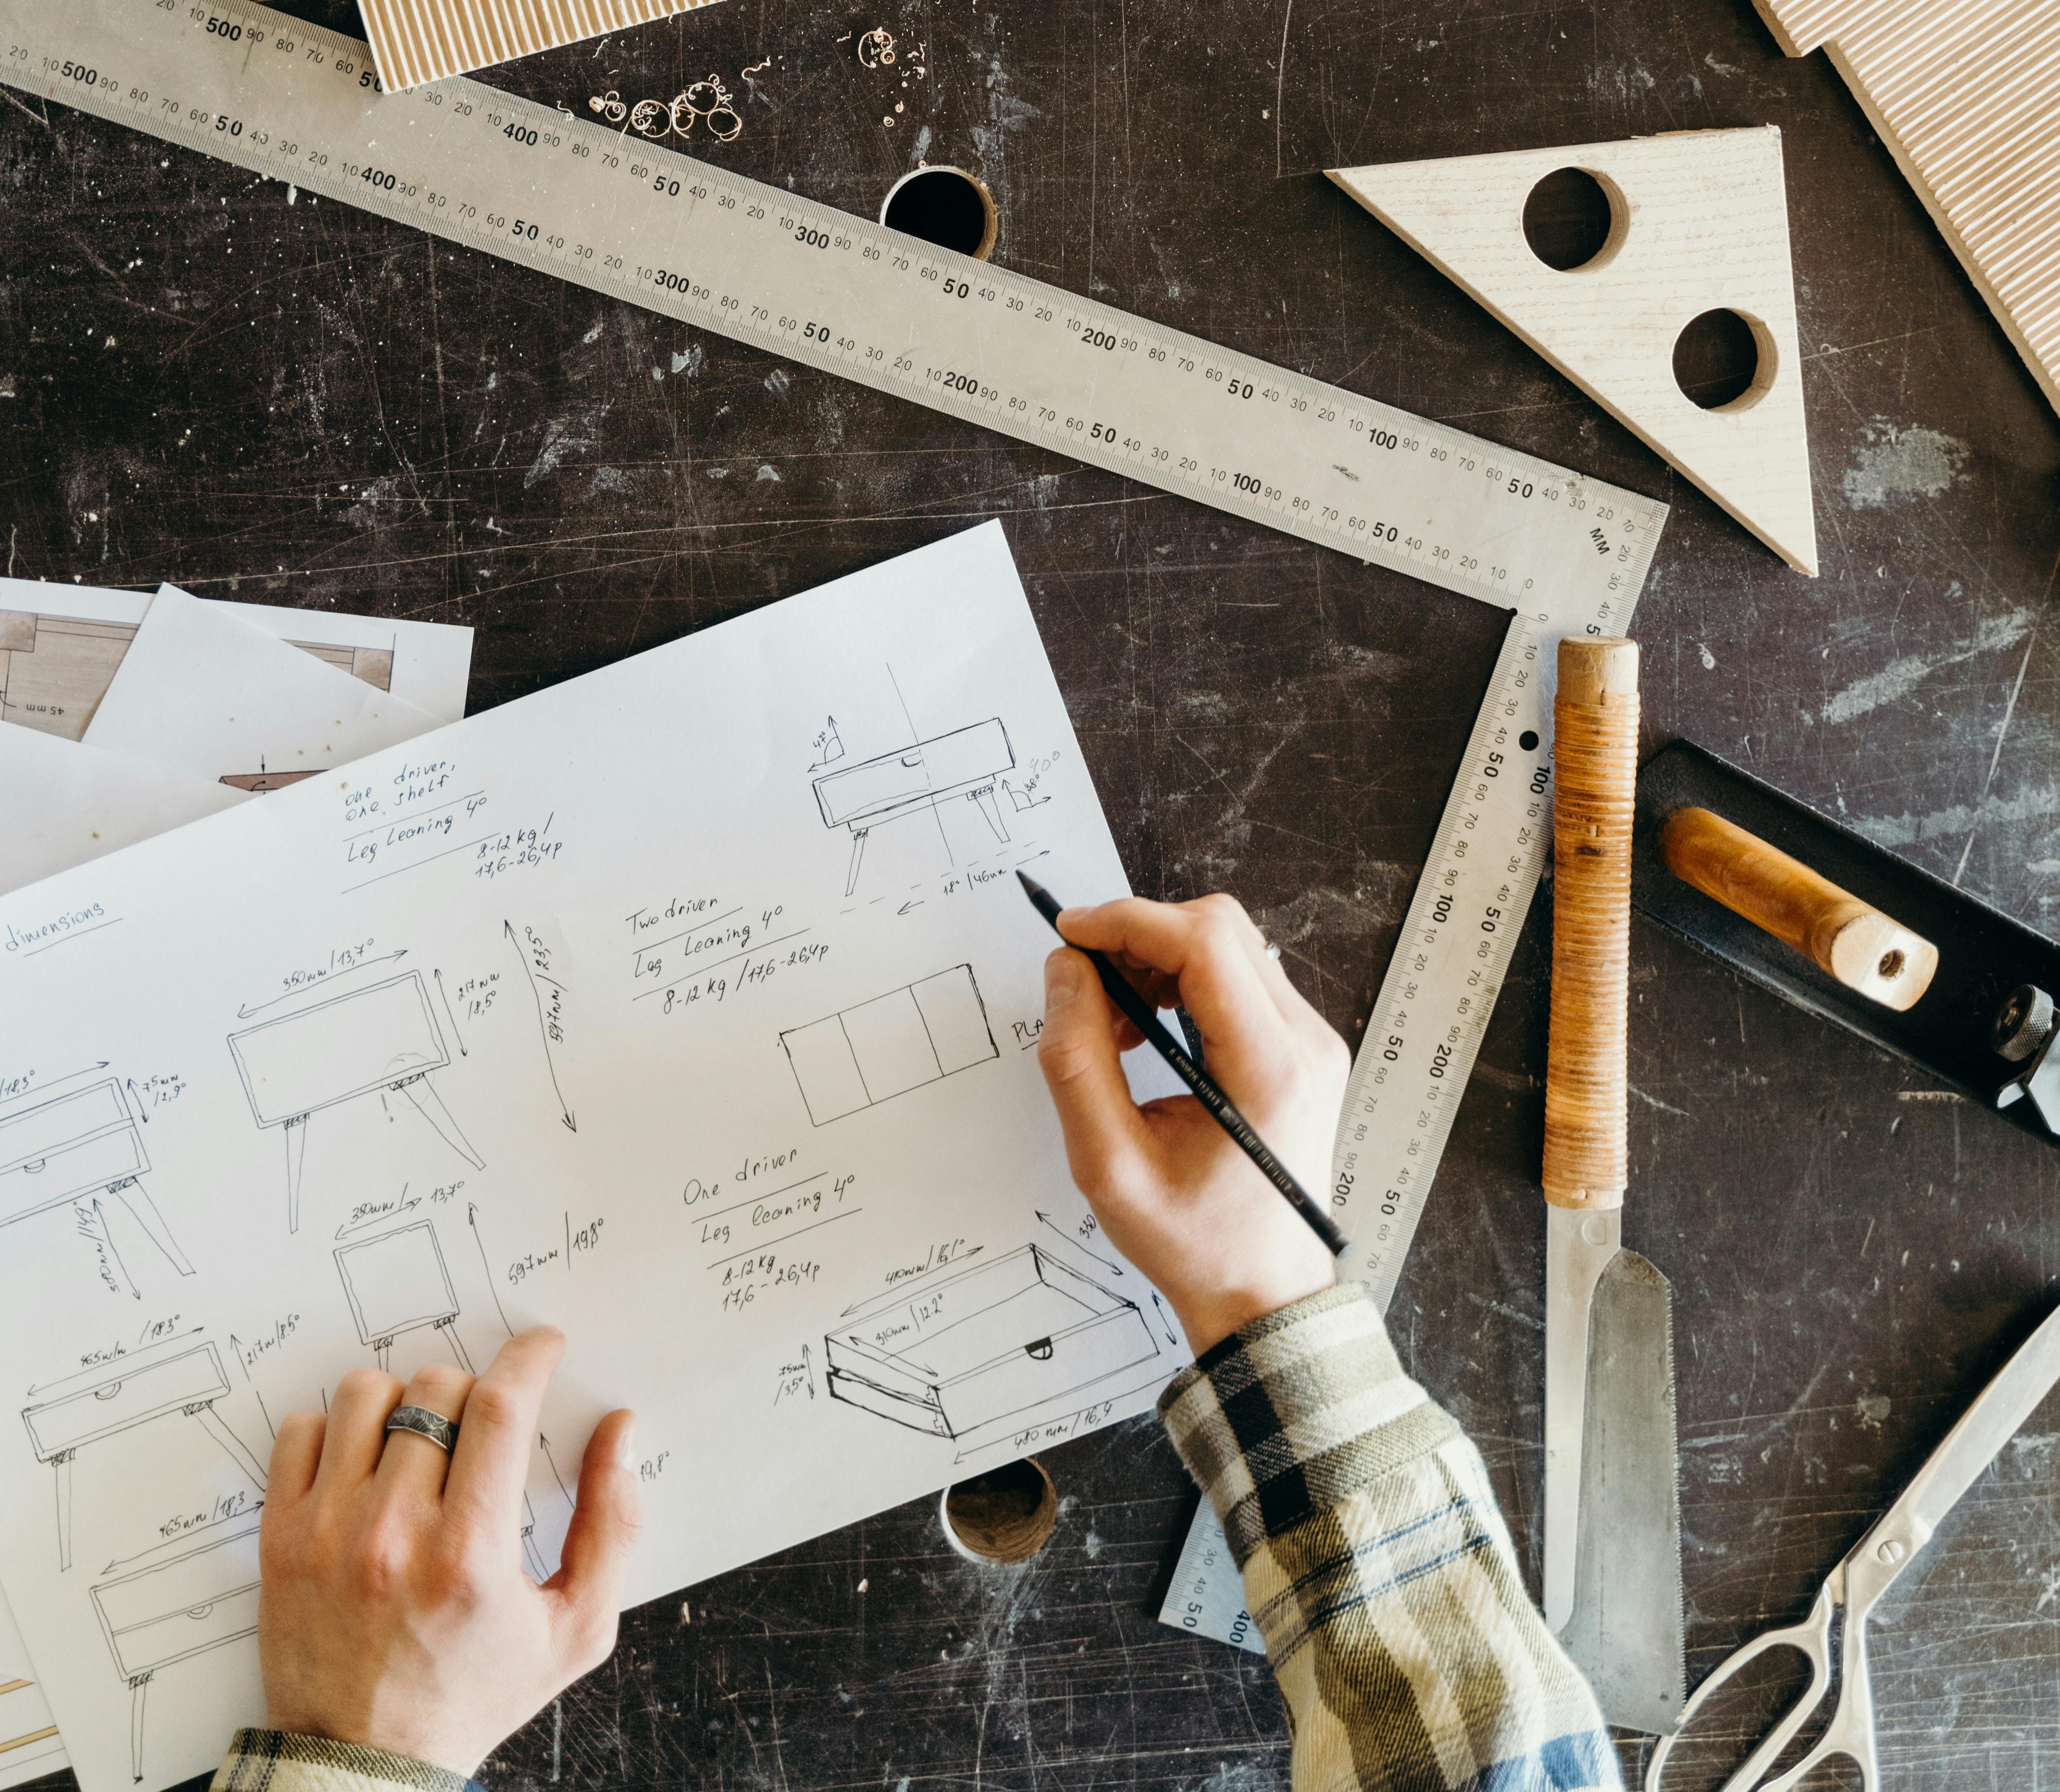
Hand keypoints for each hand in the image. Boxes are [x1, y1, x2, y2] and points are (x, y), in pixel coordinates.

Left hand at [259, 1328, 640, 1774]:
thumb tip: (620, 1431)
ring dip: (404, 1400)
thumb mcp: (576, 1629)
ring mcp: (326, 1533)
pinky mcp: (279, 1540)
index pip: (500, 1407)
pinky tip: (363, 1462)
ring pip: (365, 1395)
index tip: (542, 1346)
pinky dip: (335, 1428)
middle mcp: (394, 1534)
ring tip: (419, 1440)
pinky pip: (298, 1431)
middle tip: (483, 1423)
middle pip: (436, 1389)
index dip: (529, 1357)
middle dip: (474, 1388)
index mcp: (471, 1554)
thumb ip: (613, 1526)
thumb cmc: (474, 1695)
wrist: (366, 1765)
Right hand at [1034, 894, 1347, 1354]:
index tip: (1070, 935)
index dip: (1127, 922)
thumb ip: (1077, 1061)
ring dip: (1157, 960)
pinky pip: (1237, 977)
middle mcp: (1306, 1042)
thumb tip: (1066, 971)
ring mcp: (1311, 1041)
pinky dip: (1182, 983)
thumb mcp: (1109, 1165)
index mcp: (1270, 1069)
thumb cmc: (1196, 1242)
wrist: (1264, 1290)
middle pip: (1219, 928)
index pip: (1204, 942)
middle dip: (1138, 938)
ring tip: (1116, 1026)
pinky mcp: (1300, 1047)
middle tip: (1086, 991)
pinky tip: (1148, 1032)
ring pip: (1228, 944)